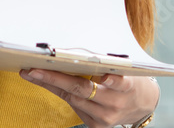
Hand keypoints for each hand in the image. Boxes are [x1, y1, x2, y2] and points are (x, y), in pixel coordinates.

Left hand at [19, 69, 158, 127]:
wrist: (142, 104)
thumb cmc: (127, 79)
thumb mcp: (120, 67)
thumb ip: (98, 62)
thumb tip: (67, 52)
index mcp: (125, 85)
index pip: (102, 77)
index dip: (90, 69)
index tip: (63, 62)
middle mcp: (114, 103)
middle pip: (80, 89)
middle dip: (54, 78)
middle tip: (33, 69)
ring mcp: (105, 117)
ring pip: (73, 99)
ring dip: (50, 85)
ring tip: (31, 73)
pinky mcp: (97, 126)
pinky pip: (74, 107)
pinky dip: (61, 93)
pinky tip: (46, 82)